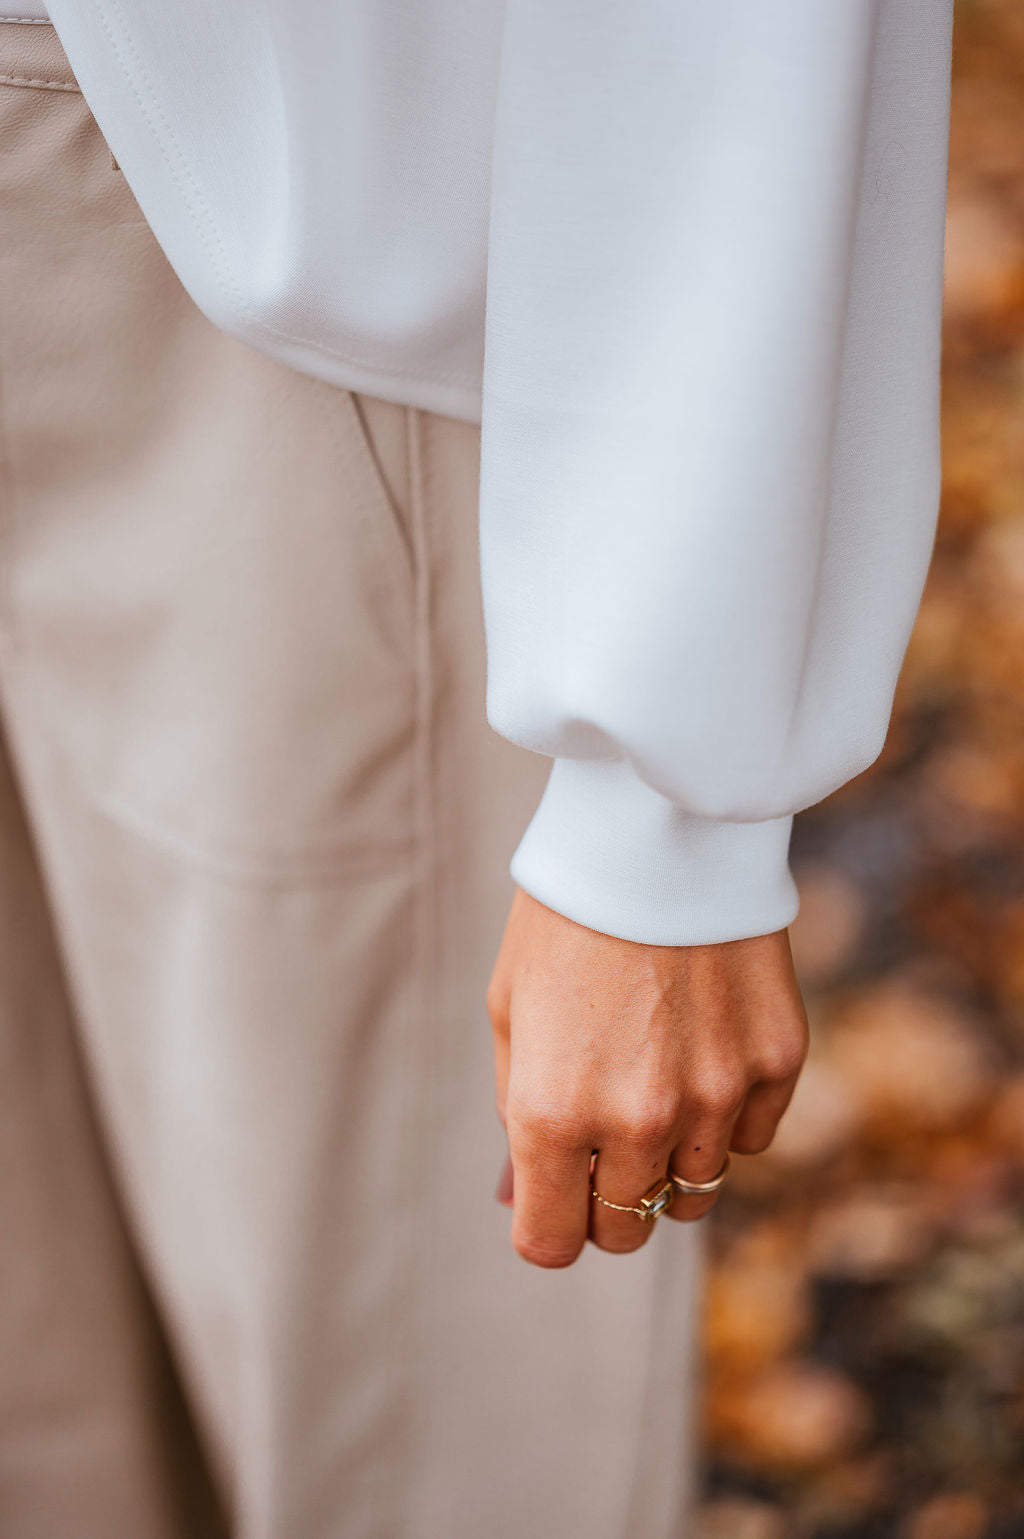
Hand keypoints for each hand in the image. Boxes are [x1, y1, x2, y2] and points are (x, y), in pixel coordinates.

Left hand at [487, 887, 808, 1266]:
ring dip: (667, 1163)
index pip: (550, 1243)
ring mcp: (716, 1096)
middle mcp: (636, 1120)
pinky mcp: (776, 1064)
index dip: (545, 1226)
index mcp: (551, 1111)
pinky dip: (724, 1117)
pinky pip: (749, 1138)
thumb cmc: (565, 918)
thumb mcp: (512, 1012)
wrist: (656, 833)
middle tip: (597, 1145)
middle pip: (625, 1229)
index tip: (549, 1200)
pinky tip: (702, 1053)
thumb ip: (519, 1114)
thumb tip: (525, 1196)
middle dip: (603, 1202)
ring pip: (694, 1192)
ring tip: (652, 1089)